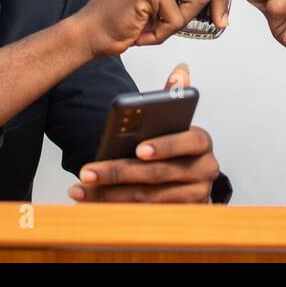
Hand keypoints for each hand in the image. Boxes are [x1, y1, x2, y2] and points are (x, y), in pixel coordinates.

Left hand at [69, 63, 220, 203]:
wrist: (193, 184)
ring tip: (81, 185)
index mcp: (202, 143)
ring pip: (146, 198)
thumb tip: (180, 69)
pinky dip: (112, 207)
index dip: (164, 146)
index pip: (186, 142)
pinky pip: (142, 214)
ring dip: (109, 194)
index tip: (137, 149)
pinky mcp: (177, 217)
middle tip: (88, 170)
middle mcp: (204, 171)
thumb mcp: (177, 123)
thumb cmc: (178, 148)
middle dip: (119, 172)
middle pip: (157, 174)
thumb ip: (176, 97)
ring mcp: (193, 197)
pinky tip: (88, 199)